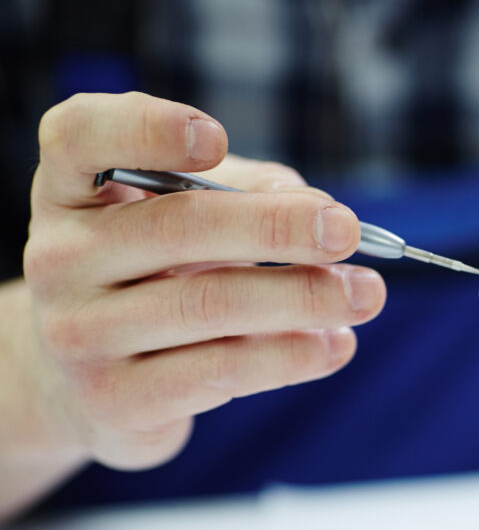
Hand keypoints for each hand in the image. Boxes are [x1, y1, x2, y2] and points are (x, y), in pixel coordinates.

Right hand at [23, 91, 385, 471]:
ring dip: (304, 296)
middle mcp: (60, 257)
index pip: (79, 136)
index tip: (216, 137)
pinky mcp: (117, 401)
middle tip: (345, 231)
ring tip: (366, 294)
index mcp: (72, 191)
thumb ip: (247, 195)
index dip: (145, 128)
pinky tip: (336, 345)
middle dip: (278, 226)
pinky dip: (291, 355)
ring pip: (210, 304)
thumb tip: (320, 209)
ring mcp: (80, 334)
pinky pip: (220, 371)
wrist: (88, 385)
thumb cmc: (154, 277)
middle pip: (178, 227)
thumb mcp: (186, 219)